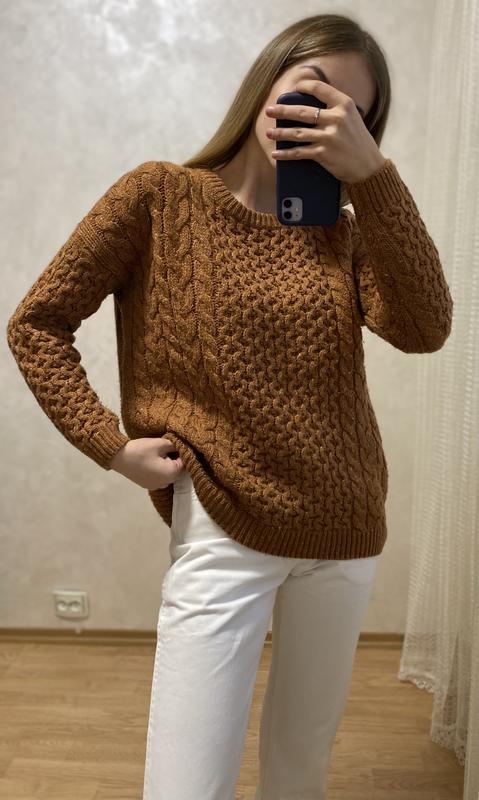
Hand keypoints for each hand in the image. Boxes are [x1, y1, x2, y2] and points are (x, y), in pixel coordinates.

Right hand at [109, 437, 184, 489]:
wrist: (118, 458)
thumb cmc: (141, 450)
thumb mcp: (159, 444)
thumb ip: (174, 445)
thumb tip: (182, 445)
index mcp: (171, 473)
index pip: (185, 463)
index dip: (182, 453)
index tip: (177, 445)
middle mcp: (166, 483)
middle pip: (177, 471)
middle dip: (174, 460)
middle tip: (167, 448)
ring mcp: (156, 486)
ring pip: (168, 475)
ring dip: (167, 466)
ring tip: (159, 454)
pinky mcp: (147, 485)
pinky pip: (159, 478)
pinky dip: (159, 471)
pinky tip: (152, 462)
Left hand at [265, 78, 385, 183]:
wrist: (369, 166)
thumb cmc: (359, 142)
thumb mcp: (352, 118)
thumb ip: (335, 110)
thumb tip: (309, 107)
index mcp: (344, 104)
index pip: (320, 88)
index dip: (304, 86)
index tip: (294, 88)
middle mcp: (336, 118)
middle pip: (302, 112)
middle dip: (282, 111)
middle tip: (269, 110)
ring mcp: (329, 137)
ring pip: (297, 133)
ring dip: (280, 133)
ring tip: (268, 132)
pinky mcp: (323, 154)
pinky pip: (299, 152)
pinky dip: (286, 154)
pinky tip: (276, 153)